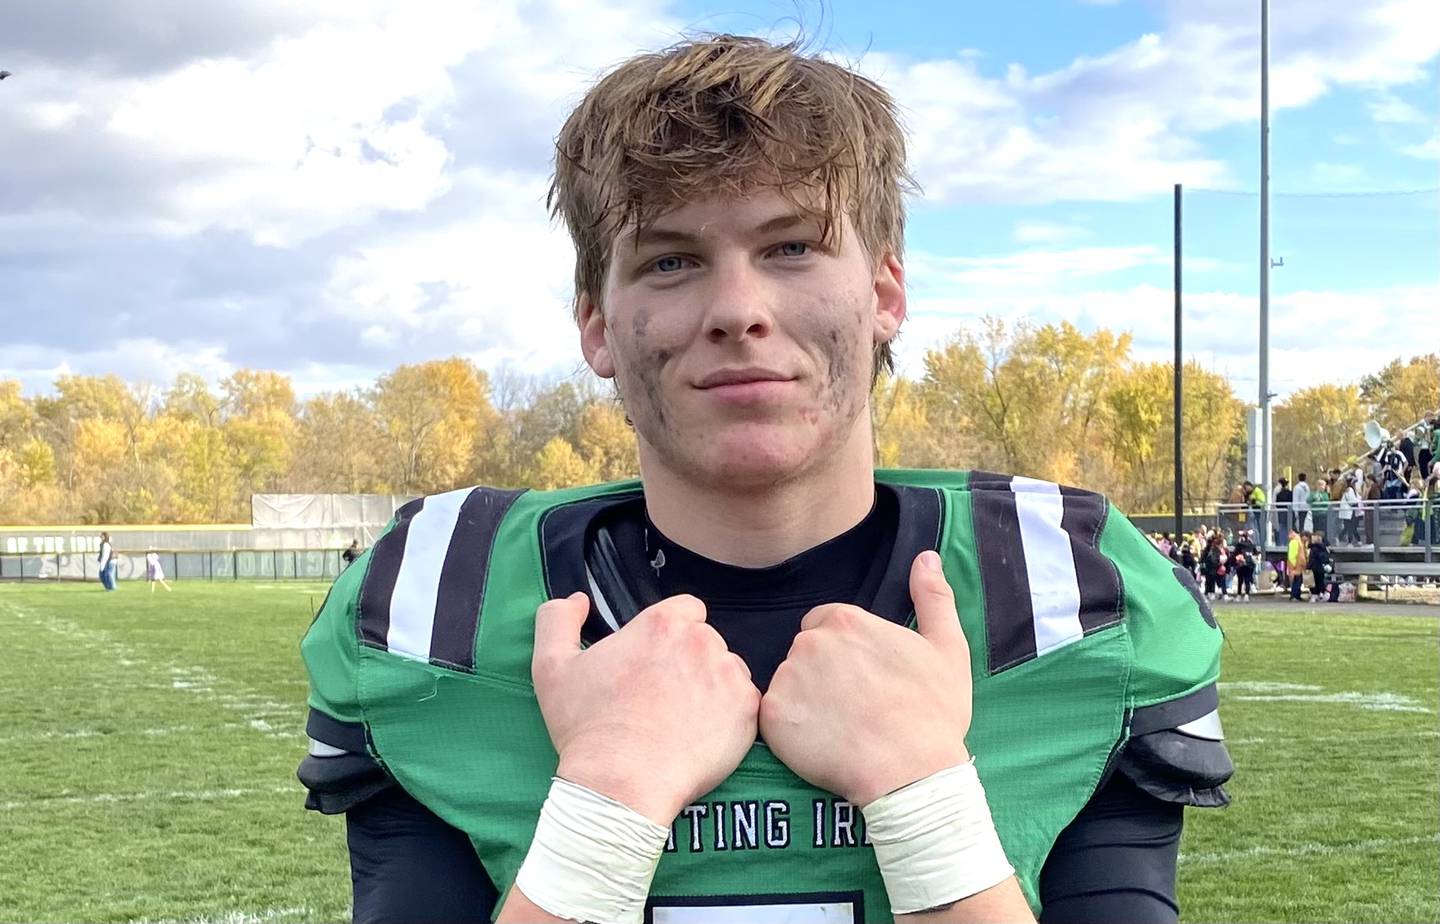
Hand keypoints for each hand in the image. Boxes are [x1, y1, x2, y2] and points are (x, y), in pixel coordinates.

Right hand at [531, 592, 760, 824]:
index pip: (685, 610)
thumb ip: (558, 620)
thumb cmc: (587, 728)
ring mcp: (728, 674)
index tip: (656, 662)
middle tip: (664, 697)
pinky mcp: (747, 709)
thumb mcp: (552, 668)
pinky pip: (745, 703)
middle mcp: (701, 640)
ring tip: (682, 720)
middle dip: (689, 662)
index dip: (671, 634)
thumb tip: (578, 600)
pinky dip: (729, 716)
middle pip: (706, 641)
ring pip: (728, 670)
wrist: (621, 783)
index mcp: (661, 623)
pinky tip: (701, 736)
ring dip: (712, 686)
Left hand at [759, 551, 971, 806]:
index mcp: (846, 620)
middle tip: (854, 707)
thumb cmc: (933, 713)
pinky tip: (822, 744)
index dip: (843, 652)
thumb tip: (927, 557)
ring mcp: (787, 679)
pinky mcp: (772, 717)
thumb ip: (933, 597)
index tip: (864, 680)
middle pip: (804, 652)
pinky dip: (791, 730)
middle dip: (823, 674)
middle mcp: (809, 642)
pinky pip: (773, 717)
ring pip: (788, 684)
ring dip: (806, 702)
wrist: (912, 773)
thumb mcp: (947, 648)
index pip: (824, 623)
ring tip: (840, 728)